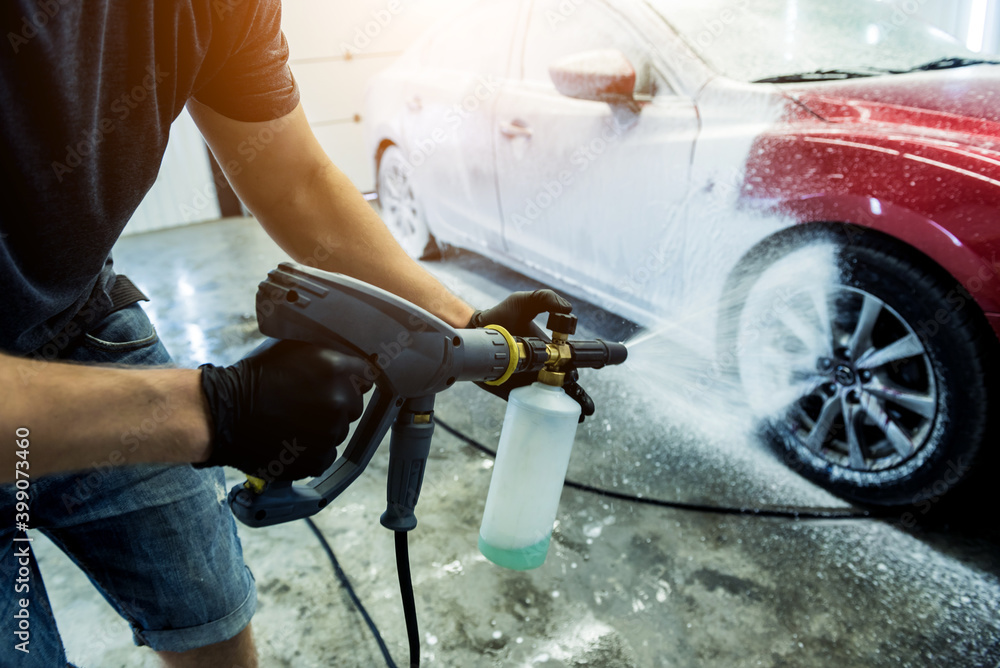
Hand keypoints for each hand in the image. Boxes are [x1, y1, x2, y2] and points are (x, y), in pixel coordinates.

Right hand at [197, 339, 371, 480]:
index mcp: (336, 368)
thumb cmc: (252, 379)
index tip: (339, 384)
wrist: (223, 414)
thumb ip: (327, 354)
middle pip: (354, 405)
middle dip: (336, 404)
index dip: (350, 380)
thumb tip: (349, 360)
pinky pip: (326, 454)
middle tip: (305, 402)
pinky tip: (290, 438)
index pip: (365, 375)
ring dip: (323, 427)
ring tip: (292, 420)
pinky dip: (312, 450)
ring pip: (339, 430)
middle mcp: (339, 400)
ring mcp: (331, 432)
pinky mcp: (319, 458)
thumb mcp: (292, 350)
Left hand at [467, 290, 594, 421]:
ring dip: (567, 409)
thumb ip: (545, 298)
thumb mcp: (524, 301)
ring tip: (580, 417)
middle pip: (566, 386)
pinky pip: (528, 405)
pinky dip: (540, 416)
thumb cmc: (501, 314)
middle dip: (579, 397)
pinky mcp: (512, 391)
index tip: (582, 375)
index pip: (570, 364)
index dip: (578, 370)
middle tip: (586, 406)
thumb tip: (568, 308)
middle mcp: (542, 368)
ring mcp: (527, 381)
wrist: (475, 329)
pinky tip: (552, 423)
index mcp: (549, 350)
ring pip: (552, 400)